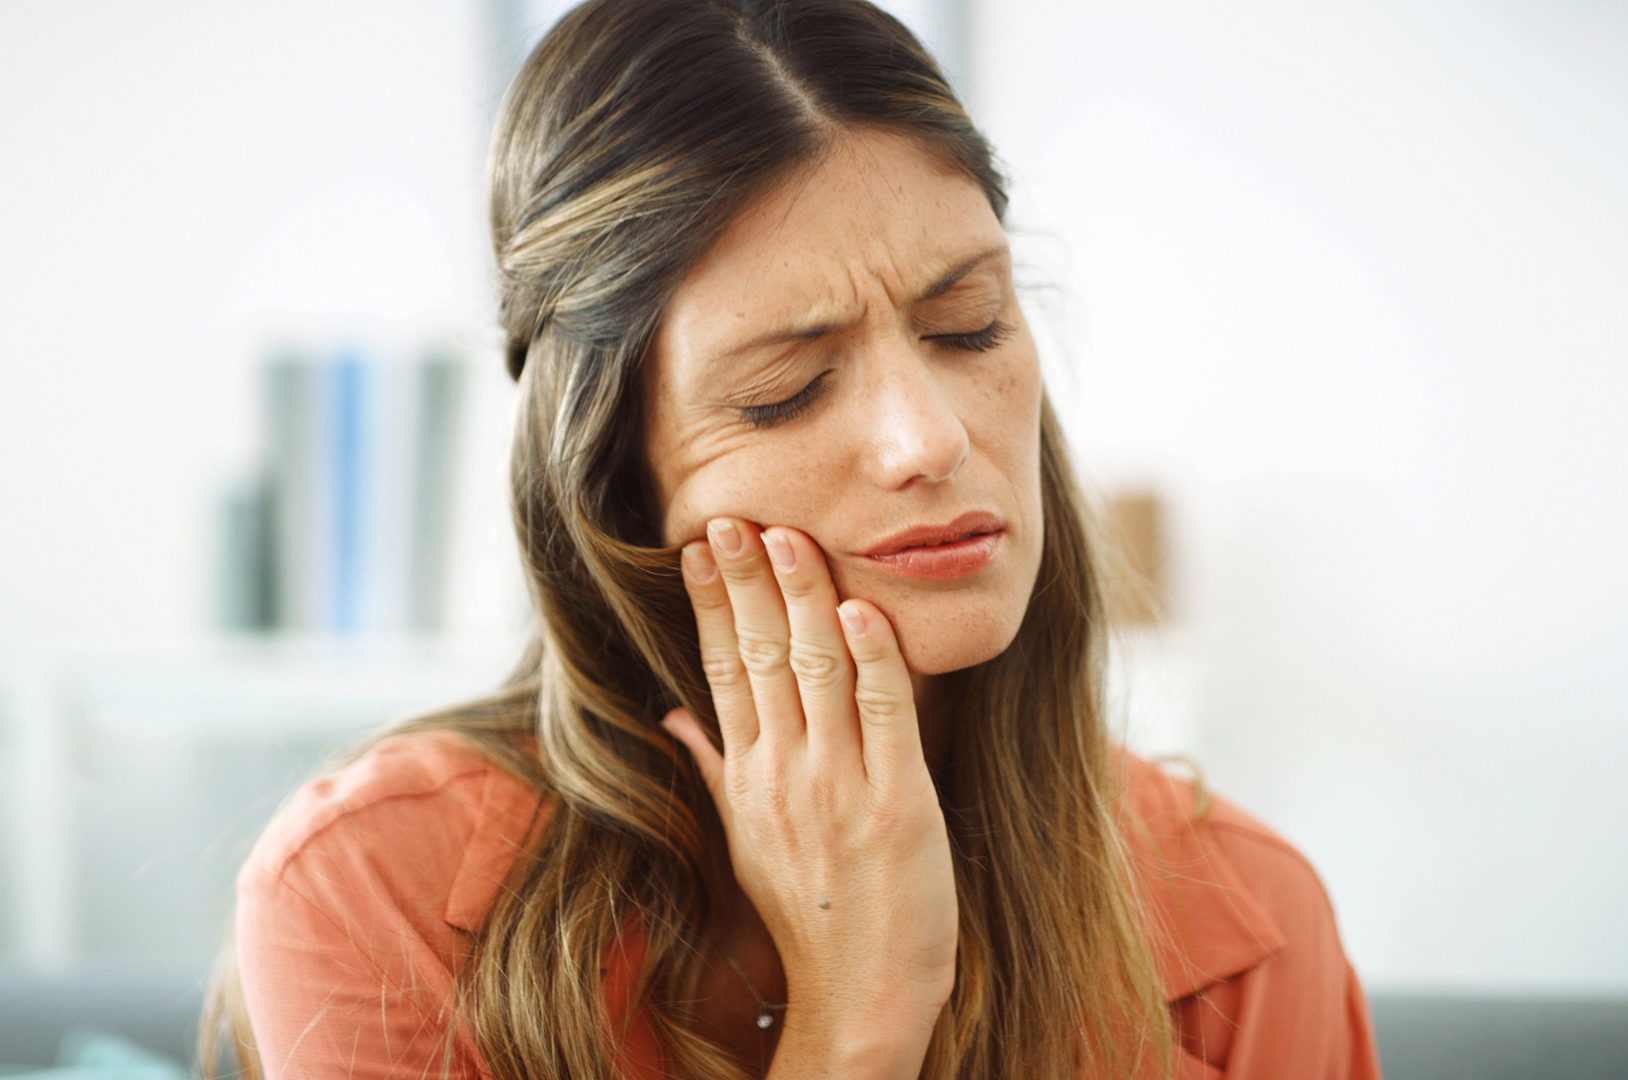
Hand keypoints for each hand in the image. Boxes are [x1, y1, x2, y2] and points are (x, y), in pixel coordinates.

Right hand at [662, 518, 956, 1073]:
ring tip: (789, 536)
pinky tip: (860, 610)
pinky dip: (873, 662)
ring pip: (816, 672)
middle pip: (759, 658)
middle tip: (731, 515)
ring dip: (804, 599)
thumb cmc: (807, 914)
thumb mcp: (745, 839)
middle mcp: (784, 774)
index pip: (722, 669)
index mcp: (748, 776)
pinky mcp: (899, 807)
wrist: (862, 996)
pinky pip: (885, 719)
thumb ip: (714, 768)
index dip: (713, 603)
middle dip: (746, 581)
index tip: (698, 545)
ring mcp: (840, 789)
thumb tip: (672, 717)